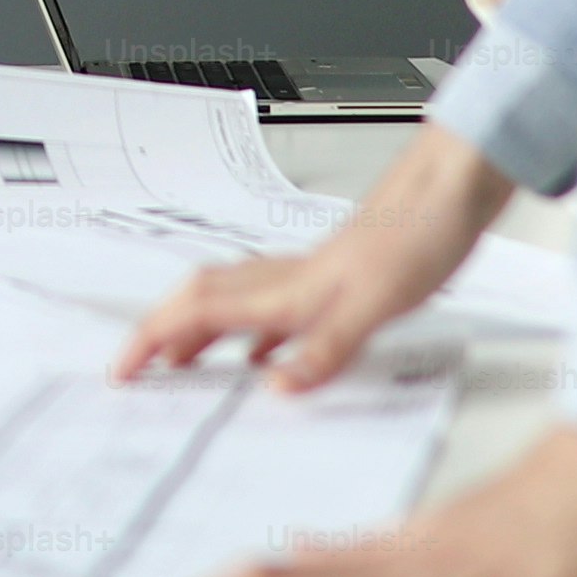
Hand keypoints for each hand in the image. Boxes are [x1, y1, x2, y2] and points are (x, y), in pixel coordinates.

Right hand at [117, 123, 512, 389]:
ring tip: (180, 365)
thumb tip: (275, 388)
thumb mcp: (377, 304)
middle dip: (160, 333)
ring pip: (233, 305)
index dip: (153, 339)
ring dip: (198, 333)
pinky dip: (253, 335)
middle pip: (201, 303)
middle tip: (134, 367)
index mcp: (288, 289)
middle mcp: (288, 281)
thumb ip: (325, 348)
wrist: (453, 189)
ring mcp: (309, 277)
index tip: (123, 369)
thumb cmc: (421, 233)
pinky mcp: (336, 280)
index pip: (198, 313)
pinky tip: (266, 354)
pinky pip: (275, 312)